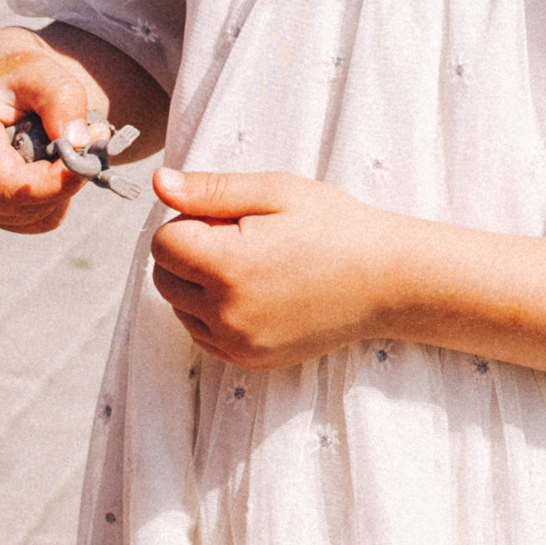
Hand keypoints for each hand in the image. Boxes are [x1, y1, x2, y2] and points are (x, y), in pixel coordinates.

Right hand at [0, 27, 105, 233]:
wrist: (1, 83)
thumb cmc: (15, 72)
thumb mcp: (39, 70)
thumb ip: (62, 97)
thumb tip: (77, 141)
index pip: (10, 187)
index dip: (56, 182)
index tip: (92, 157)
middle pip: (25, 205)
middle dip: (64, 176)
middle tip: (92, 133)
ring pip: (35, 216)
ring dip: (61, 183)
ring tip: (61, 139)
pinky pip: (39, 220)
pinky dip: (56, 195)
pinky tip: (49, 160)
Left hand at [149, 167, 399, 368]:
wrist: (386, 281)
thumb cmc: (335, 227)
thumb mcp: (274, 192)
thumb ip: (209, 190)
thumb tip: (159, 183)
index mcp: (229, 267)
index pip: (163, 242)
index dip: (189, 220)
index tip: (228, 217)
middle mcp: (227, 314)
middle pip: (164, 277)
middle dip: (188, 252)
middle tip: (239, 237)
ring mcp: (238, 344)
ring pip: (179, 308)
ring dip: (197, 284)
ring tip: (250, 265)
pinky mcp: (250, 361)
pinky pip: (202, 335)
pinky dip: (212, 313)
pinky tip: (252, 292)